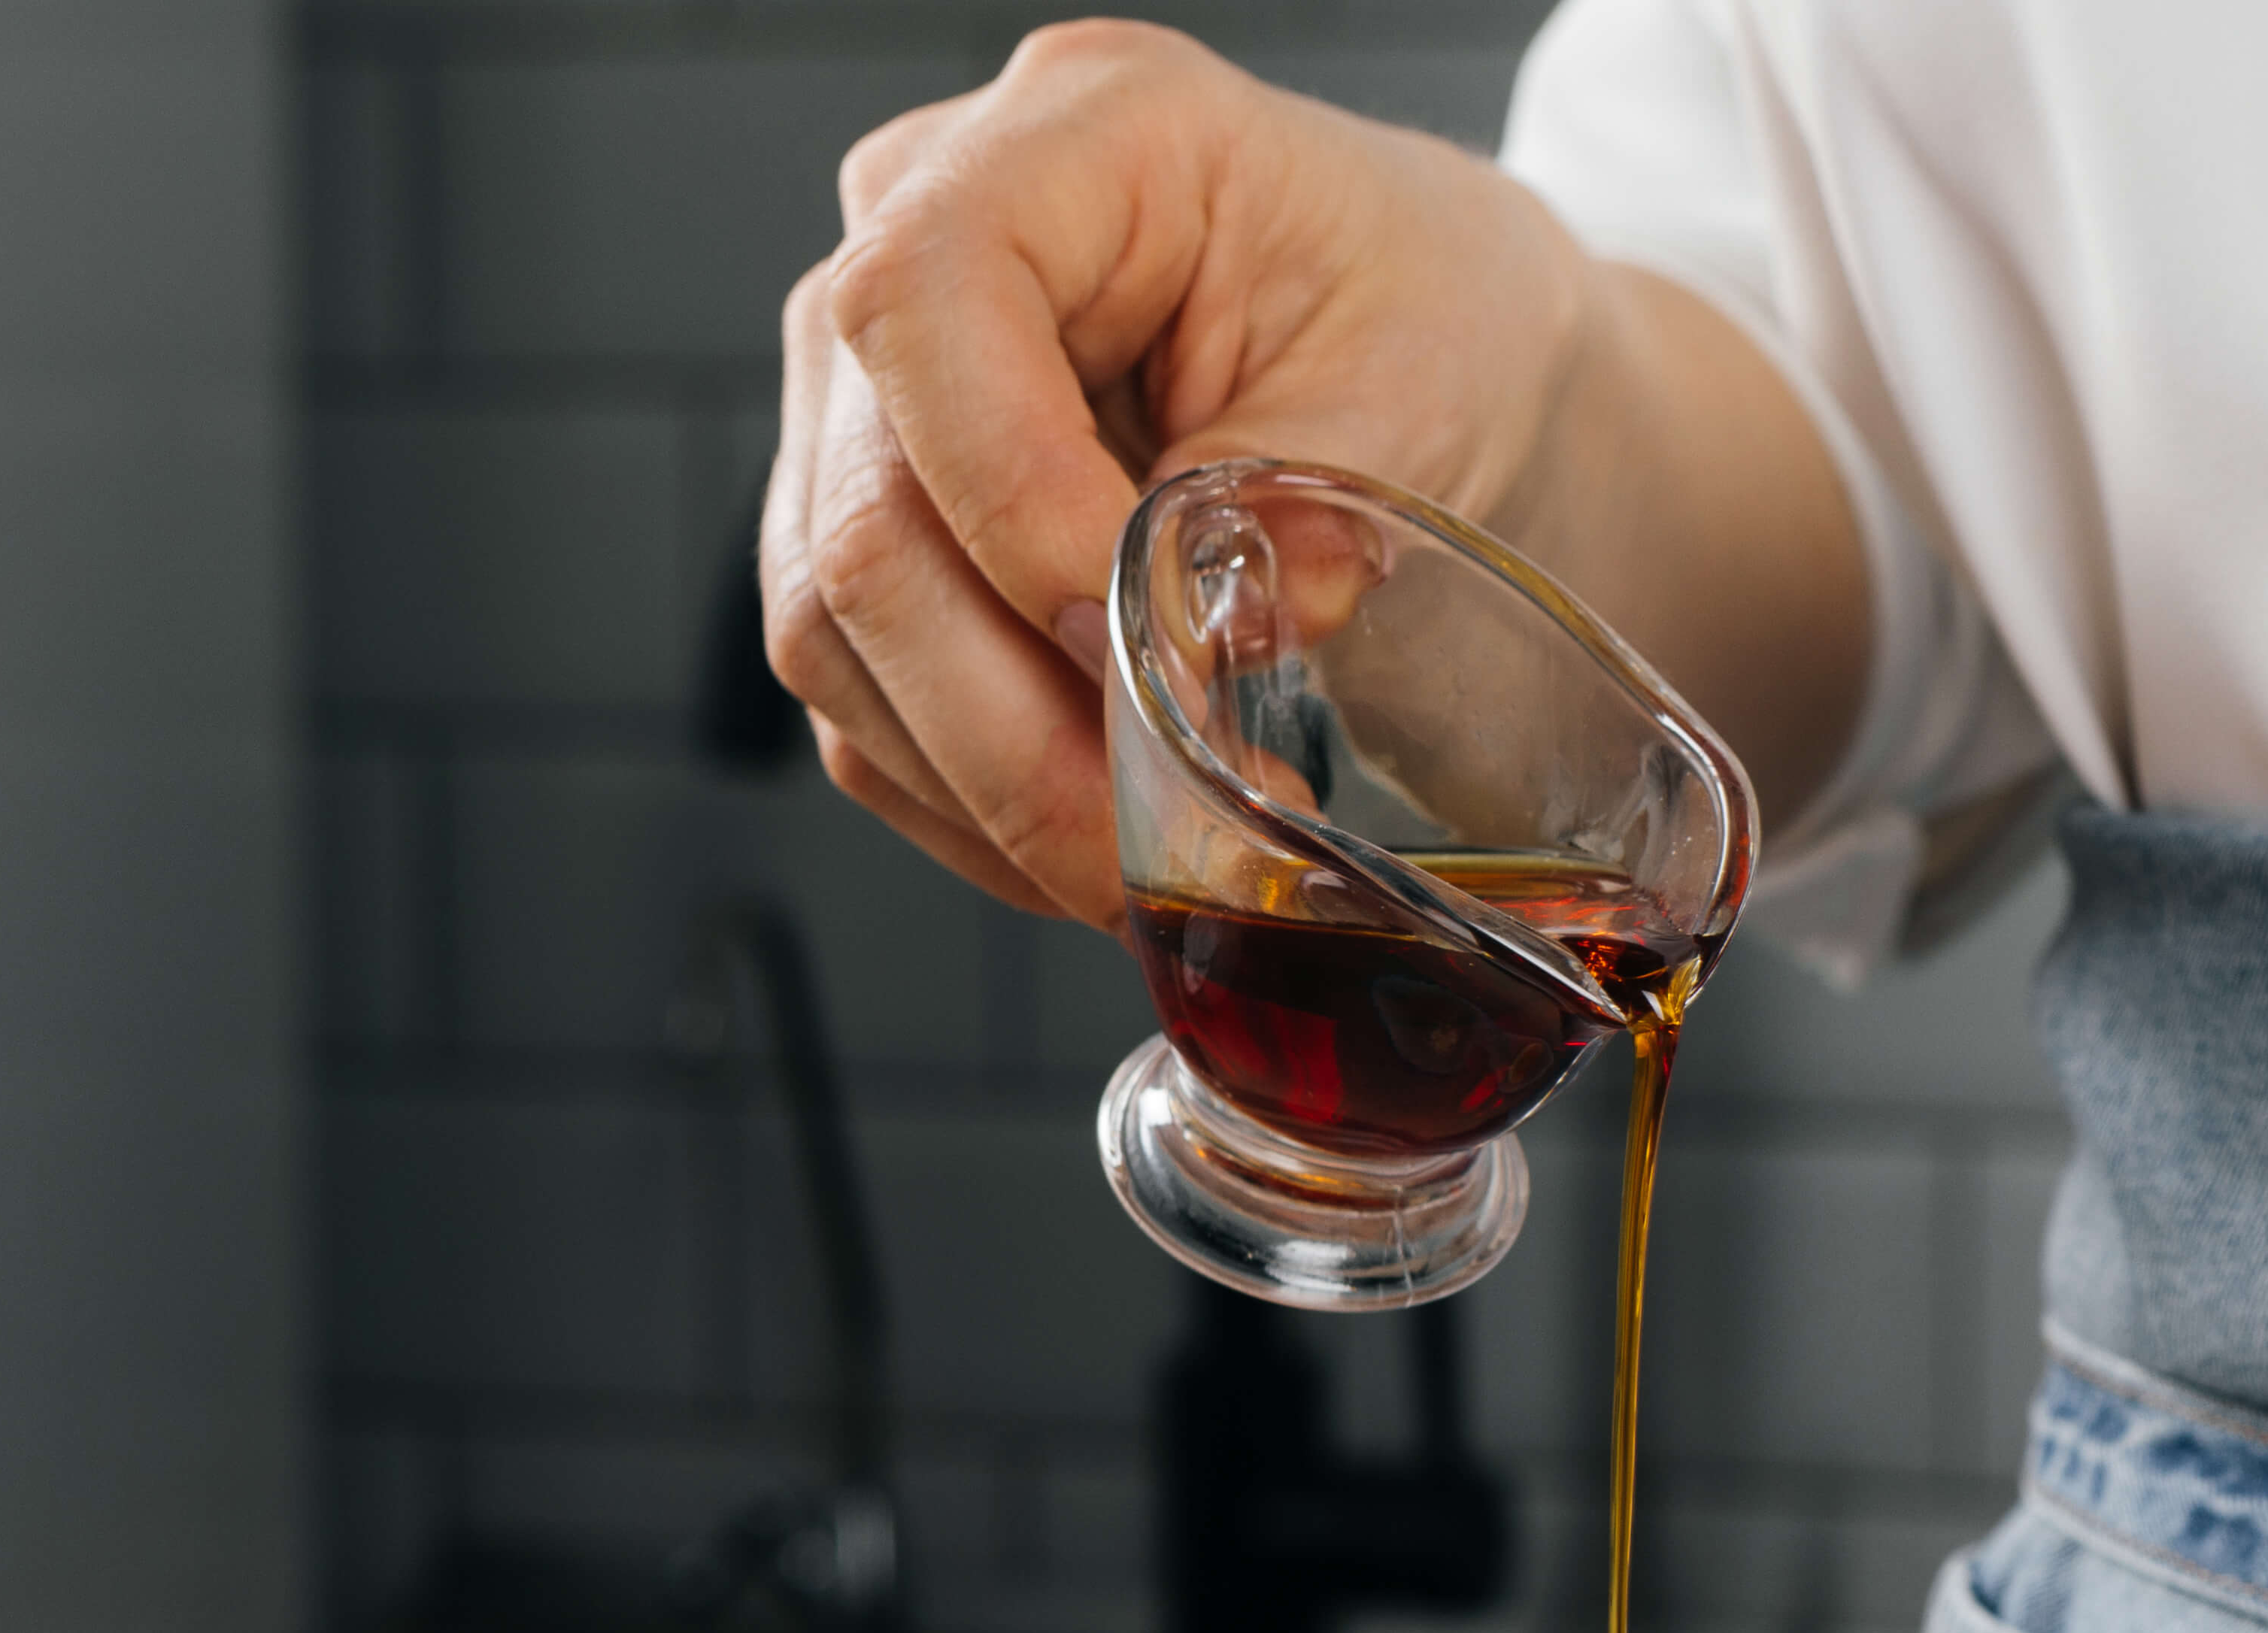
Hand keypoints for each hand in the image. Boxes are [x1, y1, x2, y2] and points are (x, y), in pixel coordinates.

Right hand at [766, 21, 1863, 923]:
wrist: (1432, 351)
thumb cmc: (1429, 310)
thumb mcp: (1421, 376)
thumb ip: (1293, 501)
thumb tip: (1189, 653)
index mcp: (1068, 138)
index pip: (925, 308)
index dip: (1010, 504)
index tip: (1134, 644)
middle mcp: (912, 246)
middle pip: (864, 518)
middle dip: (1016, 723)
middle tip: (1163, 838)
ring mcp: (868, 400)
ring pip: (835, 636)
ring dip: (997, 788)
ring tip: (1161, 860)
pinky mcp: (873, 537)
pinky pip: (868, 710)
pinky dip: (977, 806)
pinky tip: (1098, 843)